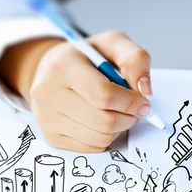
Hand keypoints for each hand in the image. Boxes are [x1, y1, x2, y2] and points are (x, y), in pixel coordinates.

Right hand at [0, 31, 151, 151]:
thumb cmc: (86, 58)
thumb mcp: (112, 44)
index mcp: (63, 65)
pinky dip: (105, 138)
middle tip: (135, 110)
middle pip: (103, 120)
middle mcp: (48, 92)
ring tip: (118, 113)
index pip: (103, 94)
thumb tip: (145, 90)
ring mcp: (46, 117)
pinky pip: (91, 148)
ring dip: (119, 128)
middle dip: (128, 118)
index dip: (131, 102)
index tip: (143, 102)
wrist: (52, 71)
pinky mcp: (51, 137)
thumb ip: (135, 58)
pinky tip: (102, 122)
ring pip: (99, 138)